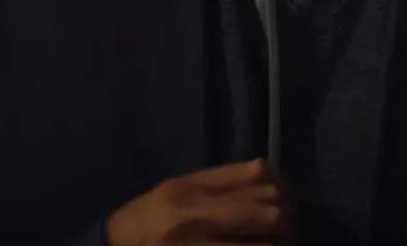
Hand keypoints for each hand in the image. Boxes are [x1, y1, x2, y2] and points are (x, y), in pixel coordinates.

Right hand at [104, 160, 290, 244]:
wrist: (117, 245)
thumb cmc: (150, 214)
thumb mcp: (178, 186)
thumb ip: (219, 178)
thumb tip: (263, 168)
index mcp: (187, 189)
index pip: (248, 180)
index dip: (276, 185)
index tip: (282, 191)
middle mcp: (191, 217)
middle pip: (262, 211)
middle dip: (284, 216)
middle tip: (289, 220)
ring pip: (259, 243)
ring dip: (279, 240)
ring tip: (283, 239)